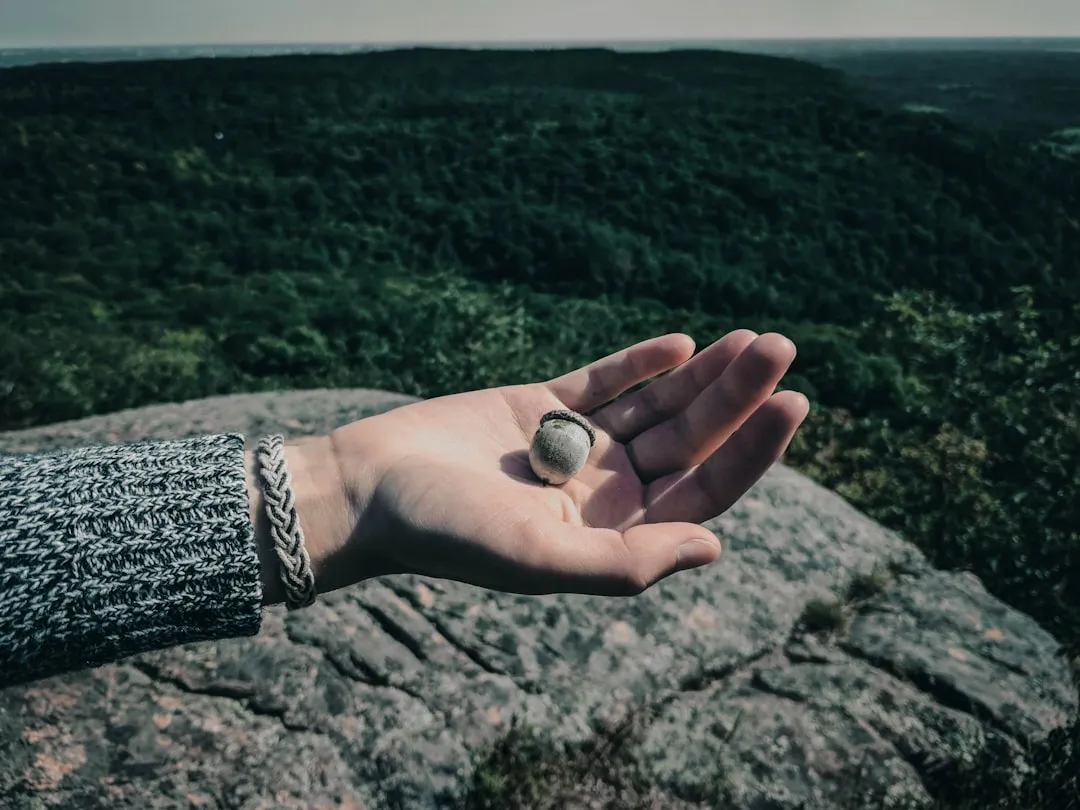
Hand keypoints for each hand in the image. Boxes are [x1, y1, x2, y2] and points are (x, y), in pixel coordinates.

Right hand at [322, 330, 807, 596]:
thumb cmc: (447, 532)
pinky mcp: (539, 409)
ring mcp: (574, 447)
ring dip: (704, 375)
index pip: (701, 492)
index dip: (750, 451)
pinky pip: (603, 383)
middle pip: (688, 441)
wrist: (370, 488)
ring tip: (755, 339)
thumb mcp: (540, 556)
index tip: (791, 406)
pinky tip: (683, 344)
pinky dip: (641, 363)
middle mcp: (602, 492)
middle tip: (782, 351)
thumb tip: (714, 546)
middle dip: (737, 399)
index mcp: (610, 533)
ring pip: (656, 406)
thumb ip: (626, 562)